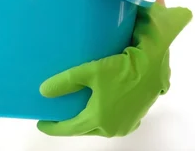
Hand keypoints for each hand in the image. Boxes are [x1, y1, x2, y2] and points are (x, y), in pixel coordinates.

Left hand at [36, 4, 191, 136]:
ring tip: (74, 111)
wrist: (153, 65)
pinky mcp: (136, 117)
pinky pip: (112, 121)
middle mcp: (113, 128)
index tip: (41, 124)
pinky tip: (97, 107)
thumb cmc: (120, 69)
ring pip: (99, 127)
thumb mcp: (88, 72)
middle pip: (84, 129)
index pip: (70, 129)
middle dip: (69, 125)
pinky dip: (101, 117)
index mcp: (99, 120)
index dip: (54, 128)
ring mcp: (126, 124)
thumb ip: (64, 82)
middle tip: (55, 116)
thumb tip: (43, 91)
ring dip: (86, 121)